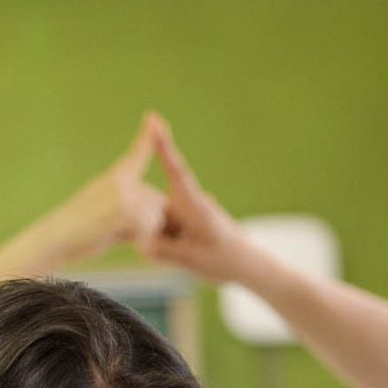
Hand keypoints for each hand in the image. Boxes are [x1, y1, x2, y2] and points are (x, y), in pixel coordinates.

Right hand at [27, 114, 166, 266]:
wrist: (53, 239)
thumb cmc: (76, 232)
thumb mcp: (103, 210)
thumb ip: (128, 204)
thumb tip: (156, 207)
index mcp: (114, 177)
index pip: (136, 156)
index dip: (147, 137)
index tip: (154, 117)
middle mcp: (121, 181)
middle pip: (157, 201)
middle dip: (148, 222)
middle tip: (113, 227)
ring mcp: (125, 194)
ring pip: (157, 216)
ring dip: (143, 232)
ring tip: (111, 231)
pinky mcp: (128, 210)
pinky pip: (150, 227)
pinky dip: (140, 239)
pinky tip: (115, 236)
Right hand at [146, 119, 269, 286]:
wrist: (247, 265)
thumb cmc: (224, 259)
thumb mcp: (192, 259)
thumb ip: (163, 250)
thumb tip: (140, 242)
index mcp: (194, 204)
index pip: (175, 170)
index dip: (163, 146)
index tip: (154, 122)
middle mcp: (190, 202)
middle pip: (157, 210)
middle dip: (160, 231)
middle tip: (185, 248)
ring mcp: (187, 211)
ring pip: (159, 224)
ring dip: (167, 242)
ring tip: (191, 252)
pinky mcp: (185, 221)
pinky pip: (166, 231)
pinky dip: (170, 244)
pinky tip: (187, 253)